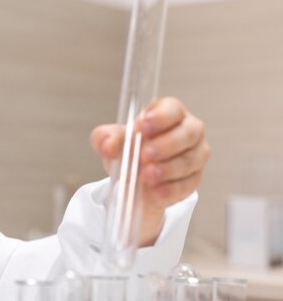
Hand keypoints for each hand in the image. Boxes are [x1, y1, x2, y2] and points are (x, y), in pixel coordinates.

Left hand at [90, 97, 209, 245]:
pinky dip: (171, 189)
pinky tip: (157, 192)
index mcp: (168, 114)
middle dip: (166, 144)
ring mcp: (195, 155)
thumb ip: (105, 139)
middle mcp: (188, 131)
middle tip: (144, 155)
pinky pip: (188, 184)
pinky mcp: (193, 179)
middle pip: (189, 132)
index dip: (161, 117)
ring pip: (191, 159)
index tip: (143, 126)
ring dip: (168, 168)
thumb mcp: (111, 142)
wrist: (132, 181)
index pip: (173, 108)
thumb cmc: (128, 151)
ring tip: (148, 176)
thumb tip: (107, 146)